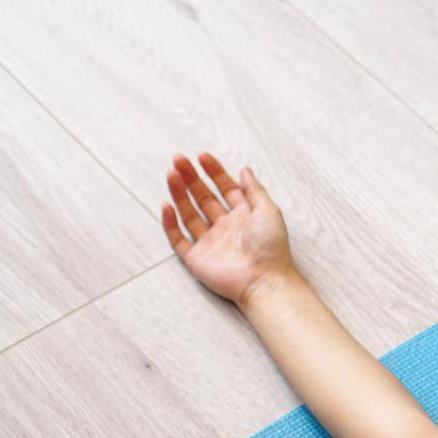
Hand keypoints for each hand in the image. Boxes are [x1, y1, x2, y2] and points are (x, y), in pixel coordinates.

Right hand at [160, 152, 294, 308]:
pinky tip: (166, 205)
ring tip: (171, 174)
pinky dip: (170, 223)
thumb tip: (245, 169)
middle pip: (204, 198)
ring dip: (179, 193)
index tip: (202, 156)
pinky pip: (178, 239)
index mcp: (244, 216)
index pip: (226, 188)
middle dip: (191, 178)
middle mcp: (226, 227)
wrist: (264, 280)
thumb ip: (254, 190)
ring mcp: (210, 242)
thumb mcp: (268, 211)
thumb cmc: (271, 247)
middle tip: (179, 160)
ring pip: (189, 213)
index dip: (214, 172)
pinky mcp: (197, 258)